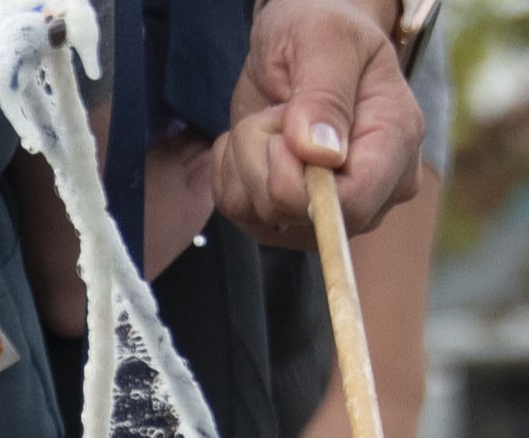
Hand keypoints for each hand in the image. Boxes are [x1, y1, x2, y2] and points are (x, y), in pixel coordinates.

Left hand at [211, 0, 422, 246]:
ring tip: (270, 118)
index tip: (280, 136)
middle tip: (276, 111)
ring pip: (263, 217)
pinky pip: (240, 213)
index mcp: (396, 139)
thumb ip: (324, 96)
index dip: (300, 184)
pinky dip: (231, 174)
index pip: (355, 202)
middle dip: (265, 163)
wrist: (301, 42)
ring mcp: (333, 207)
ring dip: (244, 163)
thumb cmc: (321, 29)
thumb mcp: (323, 41)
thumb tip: (321, 155)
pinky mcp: (291, 215)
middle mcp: (374, 186)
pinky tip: (254, 140)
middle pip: (303, 216)